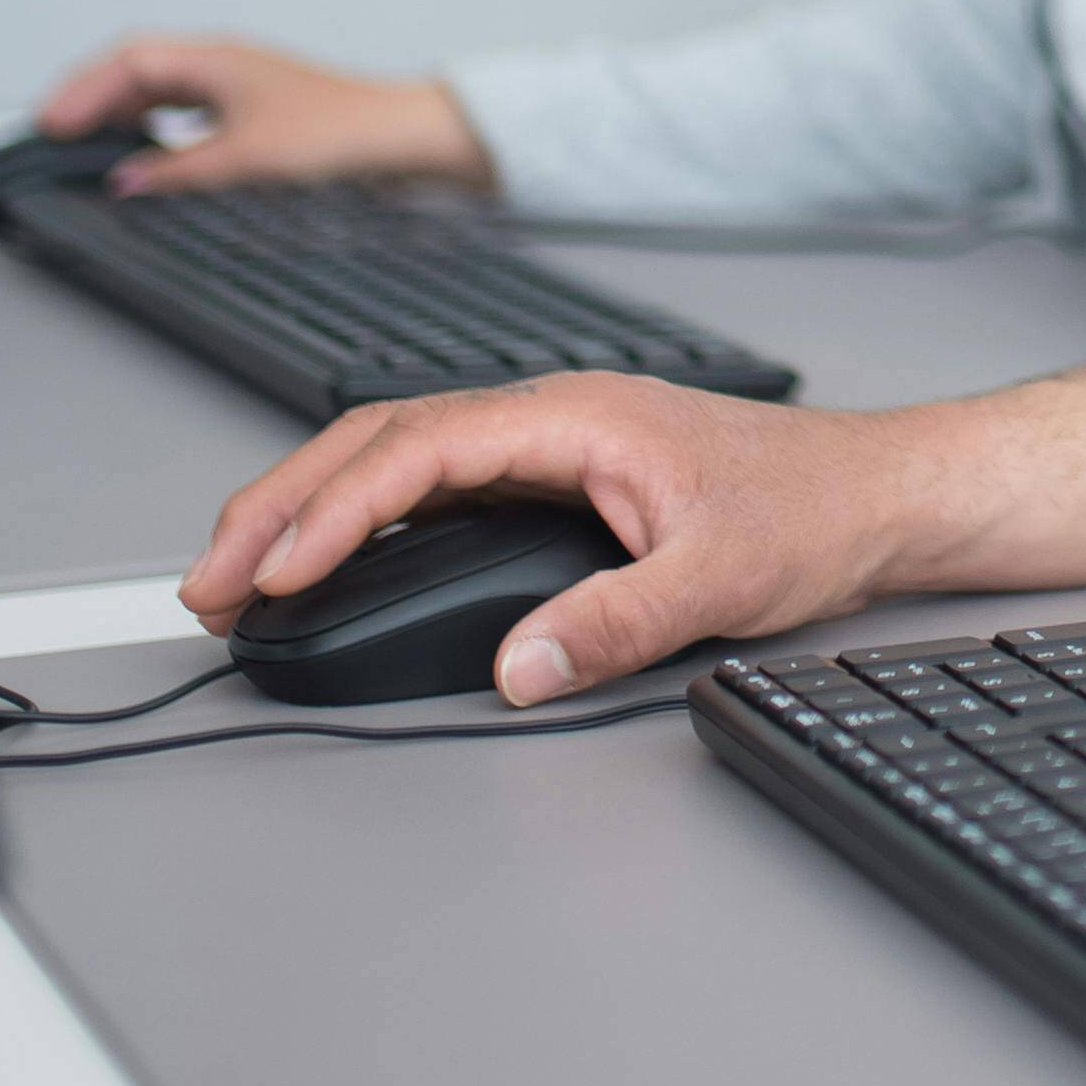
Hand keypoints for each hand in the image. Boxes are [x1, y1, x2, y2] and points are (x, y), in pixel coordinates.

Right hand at [35, 32, 487, 193]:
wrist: (404, 140)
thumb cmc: (341, 133)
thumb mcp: (247, 157)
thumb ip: (180, 170)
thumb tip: (127, 180)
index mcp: (216, 58)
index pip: (128, 61)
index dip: (83, 91)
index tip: (51, 124)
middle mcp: (224, 64)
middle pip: (138, 70)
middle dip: (92, 99)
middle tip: (55, 136)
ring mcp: (240, 86)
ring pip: (162, 90)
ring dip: (122, 113)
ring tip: (89, 146)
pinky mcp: (255, 112)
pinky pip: (187, 111)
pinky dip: (156, 130)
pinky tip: (149, 155)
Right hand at [175, 373, 928, 703]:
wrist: (878, 493)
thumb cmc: (814, 509)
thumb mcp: (724, 577)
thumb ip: (616, 622)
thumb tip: (520, 668)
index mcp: (576, 417)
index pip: (418, 449)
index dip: (333, 509)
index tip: (275, 570)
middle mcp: (549, 419)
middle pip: (377, 442)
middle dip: (280, 507)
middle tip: (207, 584)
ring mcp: (547, 446)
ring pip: (394, 460)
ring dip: (308, 513)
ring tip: (236, 578)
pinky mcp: (553, 480)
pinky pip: (431, 487)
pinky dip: (362, 521)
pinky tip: (324, 564)